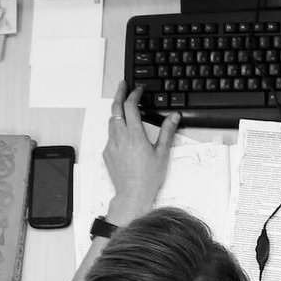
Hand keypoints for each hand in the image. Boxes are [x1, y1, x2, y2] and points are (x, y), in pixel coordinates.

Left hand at [103, 82, 179, 223]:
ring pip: (111, 121)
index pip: (130, 106)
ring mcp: (111, 144)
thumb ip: (167, 131)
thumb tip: (174, 116)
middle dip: (119, 94)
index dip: (134, 94)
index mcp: (134, 135)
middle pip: (115, 108)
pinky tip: (124, 134)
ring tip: (124, 107)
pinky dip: (116, 129)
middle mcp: (120, 136)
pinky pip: (110, 135)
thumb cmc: (148, 177)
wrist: (132, 194)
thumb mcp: (162, 153)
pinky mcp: (107, 153)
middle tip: (123, 85)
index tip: (138, 89)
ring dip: (117, 111)